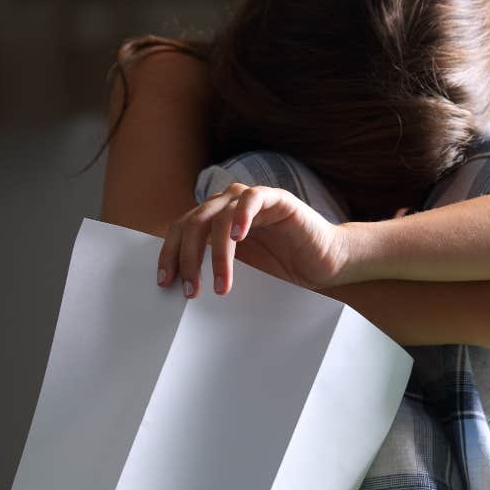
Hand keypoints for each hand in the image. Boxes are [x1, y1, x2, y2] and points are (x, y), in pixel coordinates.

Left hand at [157, 183, 348, 296]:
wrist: (324, 263)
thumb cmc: (283, 267)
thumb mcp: (239, 271)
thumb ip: (213, 268)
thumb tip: (181, 287)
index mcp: (215, 220)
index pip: (181, 229)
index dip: (170, 253)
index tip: (165, 282)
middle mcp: (228, 205)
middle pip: (193, 223)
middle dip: (187, 258)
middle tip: (191, 290)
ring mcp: (252, 200)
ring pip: (218, 217)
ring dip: (217, 254)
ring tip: (222, 285)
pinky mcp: (278, 199)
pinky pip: (253, 200)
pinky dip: (242, 216)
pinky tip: (239, 237)